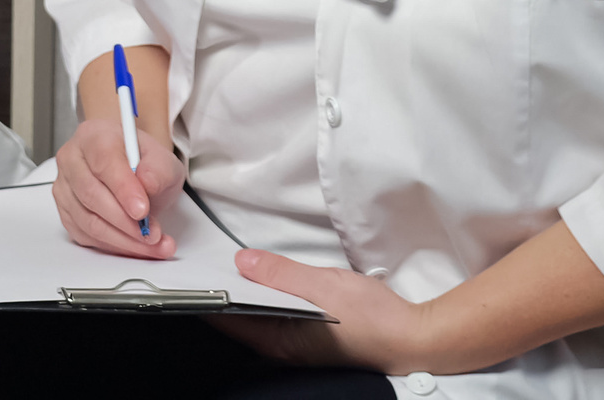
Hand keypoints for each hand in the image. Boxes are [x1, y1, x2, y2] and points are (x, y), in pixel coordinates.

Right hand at [52, 116, 185, 257]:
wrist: (133, 172)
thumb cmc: (142, 162)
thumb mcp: (162, 160)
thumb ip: (158, 169)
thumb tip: (147, 182)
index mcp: (94, 136)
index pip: (103, 161)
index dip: (123, 189)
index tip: (143, 211)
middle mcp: (72, 159)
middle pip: (91, 195)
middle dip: (126, 222)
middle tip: (152, 234)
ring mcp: (65, 187)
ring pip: (88, 221)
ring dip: (123, 239)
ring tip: (151, 244)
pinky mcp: (66, 213)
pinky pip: (86, 236)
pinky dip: (114, 246)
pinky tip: (135, 246)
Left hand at [216, 250, 433, 373]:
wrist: (413, 338)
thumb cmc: (373, 318)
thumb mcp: (323, 286)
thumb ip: (281, 274)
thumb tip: (242, 262)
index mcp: (278, 342)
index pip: (225, 318)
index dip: (205, 292)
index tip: (190, 267)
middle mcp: (280, 348)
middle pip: (236, 317)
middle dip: (222, 287)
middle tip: (208, 257)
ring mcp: (293, 344)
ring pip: (255, 314)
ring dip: (244, 289)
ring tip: (231, 261)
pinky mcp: (306, 337)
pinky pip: (273, 313)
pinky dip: (264, 294)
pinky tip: (264, 277)